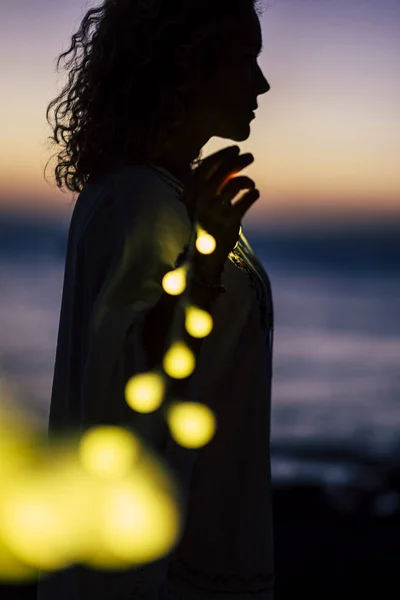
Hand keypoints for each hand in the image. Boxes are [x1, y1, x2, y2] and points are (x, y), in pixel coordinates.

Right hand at [183, 146, 258, 271]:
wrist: (206, 254)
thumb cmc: (207, 222)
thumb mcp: (204, 201)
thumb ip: (217, 181)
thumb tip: (236, 160)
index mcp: (191, 193)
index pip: (206, 166)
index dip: (223, 155)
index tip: (236, 149)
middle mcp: (200, 201)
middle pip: (222, 172)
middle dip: (238, 161)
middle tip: (250, 156)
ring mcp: (213, 212)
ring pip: (234, 185)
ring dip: (247, 180)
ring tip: (251, 184)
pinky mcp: (228, 223)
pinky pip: (245, 201)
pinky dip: (252, 194)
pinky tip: (254, 194)